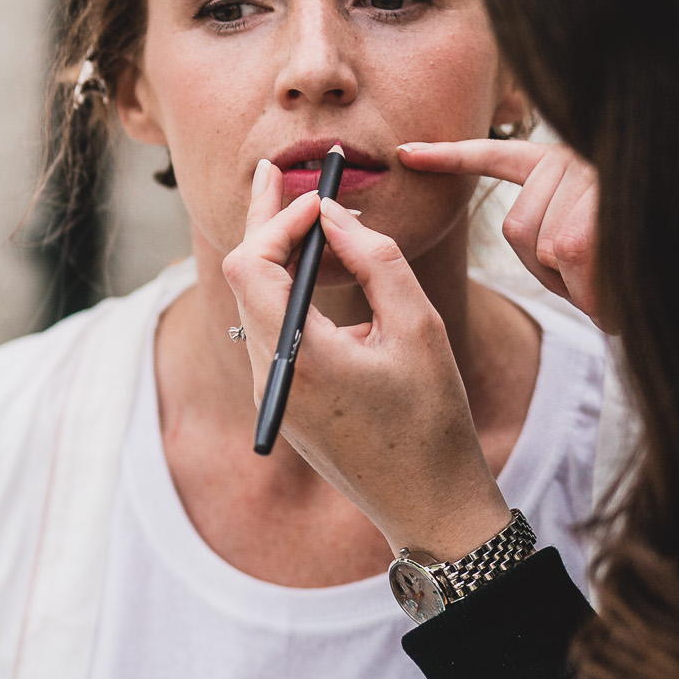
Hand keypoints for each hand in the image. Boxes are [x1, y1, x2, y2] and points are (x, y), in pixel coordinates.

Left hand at [221, 160, 512, 560]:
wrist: (427, 506)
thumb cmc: (433, 419)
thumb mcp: (418, 328)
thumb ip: (376, 260)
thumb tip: (333, 214)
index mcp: (297, 355)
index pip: (252, 266)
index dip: (280, 222)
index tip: (322, 199)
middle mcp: (268, 372)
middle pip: (245, 278)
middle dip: (264, 222)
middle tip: (275, 172)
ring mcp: (270, 388)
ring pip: (254, 302)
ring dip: (275, 253)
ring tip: (291, 205)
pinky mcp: (283, 398)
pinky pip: (270, 328)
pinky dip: (285, 289)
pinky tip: (306, 264)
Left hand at [396, 138, 607, 330]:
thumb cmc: (635, 265)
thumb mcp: (590, 238)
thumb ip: (546, 229)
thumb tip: (518, 243)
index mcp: (559, 163)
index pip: (495, 156)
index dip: (449, 157)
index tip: (406, 154)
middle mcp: (575, 160)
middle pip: (516, 228)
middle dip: (547, 269)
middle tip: (589, 280)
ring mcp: (590, 179)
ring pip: (540, 247)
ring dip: (571, 283)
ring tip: (607, 284)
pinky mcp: (598, 210)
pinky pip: (564, 256)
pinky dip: (585, 291)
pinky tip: (609, 302)